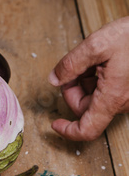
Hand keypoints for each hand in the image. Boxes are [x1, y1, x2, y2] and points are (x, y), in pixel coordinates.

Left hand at [48, 16, 128, 140]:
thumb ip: (71, 65)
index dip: (68, 131)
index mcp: (113, 97)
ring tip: (91, 59)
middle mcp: (122, 101)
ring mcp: (128, 96)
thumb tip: (54, 79)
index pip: (87, 129)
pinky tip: (99, 61)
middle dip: (73, 89)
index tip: (55, 124)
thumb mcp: (97, 45)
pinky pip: (106, 90)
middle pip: (85, 108)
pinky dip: (96, 78)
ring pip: (94, 98)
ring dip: (84, 81)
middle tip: (72, 67)